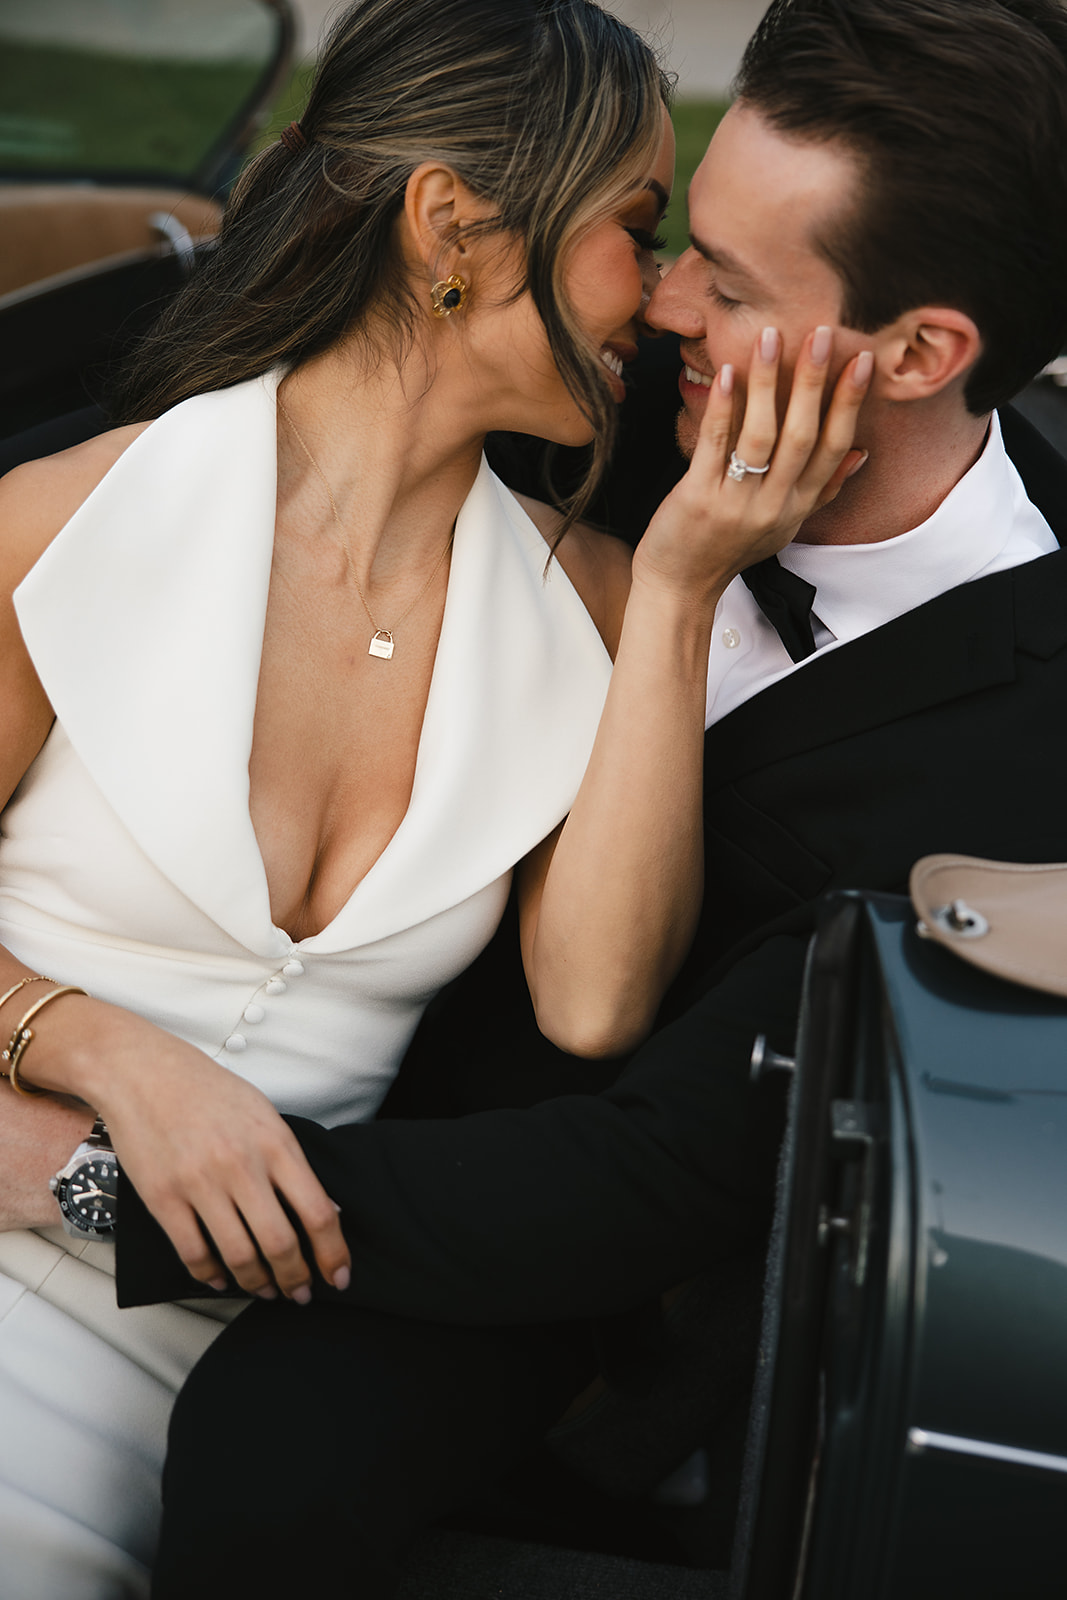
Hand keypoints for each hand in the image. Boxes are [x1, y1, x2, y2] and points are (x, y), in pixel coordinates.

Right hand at [17, 994, 350, 1300]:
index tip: (339, 1276)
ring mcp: (200, 1184)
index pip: (318, 1212)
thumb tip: (326, 1209)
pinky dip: (212, 1276)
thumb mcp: (264, 1114)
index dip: (333, 1254)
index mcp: (275, 1143)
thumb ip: (293, 1162)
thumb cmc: (207, 1091)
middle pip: (281, 1243)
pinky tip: (223, 1279)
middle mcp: (241, 1166)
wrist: (142, 1072)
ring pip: (239, 1256)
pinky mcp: (163, 1199)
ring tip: (266, 1291)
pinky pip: (194, 1253)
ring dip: (258, 1284)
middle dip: (297, 1279)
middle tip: (301, 1294)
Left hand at [633, 326, 871, 602]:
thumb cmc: (729, 549)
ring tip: (771, 339)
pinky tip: (726, 374)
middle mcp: (773, 505)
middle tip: (824, 334)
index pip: (834, 448)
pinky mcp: (699, 498)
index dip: (849, 404)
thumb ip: (823, 490)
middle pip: (803, 436)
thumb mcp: (785, 526)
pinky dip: (722, 408)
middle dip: (816, 382)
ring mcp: (736, 502)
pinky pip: (715, 445)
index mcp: (797, 506)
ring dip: (768, 385)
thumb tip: (861, 453)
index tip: (862, 361)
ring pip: (761, 436)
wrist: (681, 586)